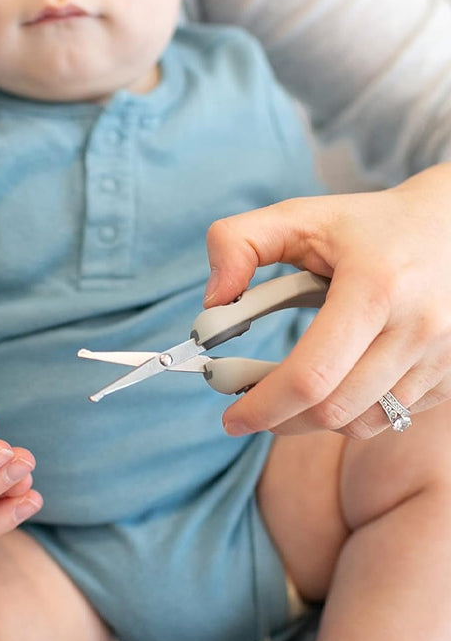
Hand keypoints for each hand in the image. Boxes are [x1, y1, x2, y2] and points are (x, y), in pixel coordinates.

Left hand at [203, 164, 450, 437]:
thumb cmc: (367, 226)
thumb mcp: (299, 217)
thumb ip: (238, 244)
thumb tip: (212, 302)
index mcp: (375, 287)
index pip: (311, 375)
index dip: (262, 406)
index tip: (230, 417)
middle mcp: (417, 327)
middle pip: (333, 411)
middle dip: (279, 420)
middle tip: (247, 409)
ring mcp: (439, 356)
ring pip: (361, 424)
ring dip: (313, 421)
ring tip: (287, 395)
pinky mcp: (450, 375)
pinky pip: (390, 418)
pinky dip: (351, 413)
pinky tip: (335, 384)